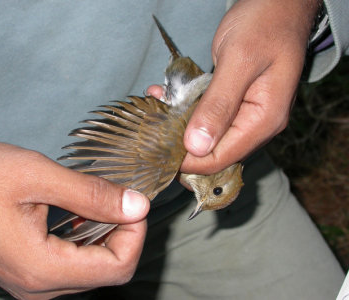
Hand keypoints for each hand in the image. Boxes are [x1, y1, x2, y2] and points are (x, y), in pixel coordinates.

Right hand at [0, 142, 148, 298]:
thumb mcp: (38, 176)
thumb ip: (91, 194)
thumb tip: (138, 206)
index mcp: (43, 268)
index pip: (117, 267)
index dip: (135, 234)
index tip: (133, 202)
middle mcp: (39, 287)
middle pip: (108, 272)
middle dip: (123, 234)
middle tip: (117, 199)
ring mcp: (32, 283)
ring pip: (92, 270)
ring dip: (105, 236)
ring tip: (97, 203)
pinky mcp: (28, 272)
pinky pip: (72, 265)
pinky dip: (86, 240)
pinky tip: (79, 214)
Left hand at [148, 0, 319, 173]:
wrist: (279, 3)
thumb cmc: (264, 23)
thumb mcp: (238, 60)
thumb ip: (218, 104)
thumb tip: (197, 146)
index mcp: (264, 120)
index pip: (221, 158)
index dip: (188, 161)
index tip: (157, 153)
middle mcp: (259, 125)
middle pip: (215, 152)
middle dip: (181, 144)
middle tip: (152, 131)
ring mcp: (249, 115)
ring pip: (209, 136)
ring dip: (181, 126)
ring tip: (158, 106)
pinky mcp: (238, 105)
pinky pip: (210, 117)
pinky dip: (187, 111)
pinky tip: (169, 97)